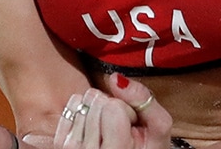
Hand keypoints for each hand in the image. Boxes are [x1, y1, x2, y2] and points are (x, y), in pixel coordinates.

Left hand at [49, 77, 172, 148]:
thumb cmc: (146, 146)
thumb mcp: (159, 128)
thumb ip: (145, 101)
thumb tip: (116, 78)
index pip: (113, 106)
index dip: (126, 109)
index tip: (131, 123)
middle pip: (97, 103)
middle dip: (112, 107)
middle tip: (120, 126)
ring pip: (83, 103)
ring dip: (97, 109)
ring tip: (107, 128)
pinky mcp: (60, 143)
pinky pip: (71, 106)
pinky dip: (83, 108)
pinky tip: (93, 124)